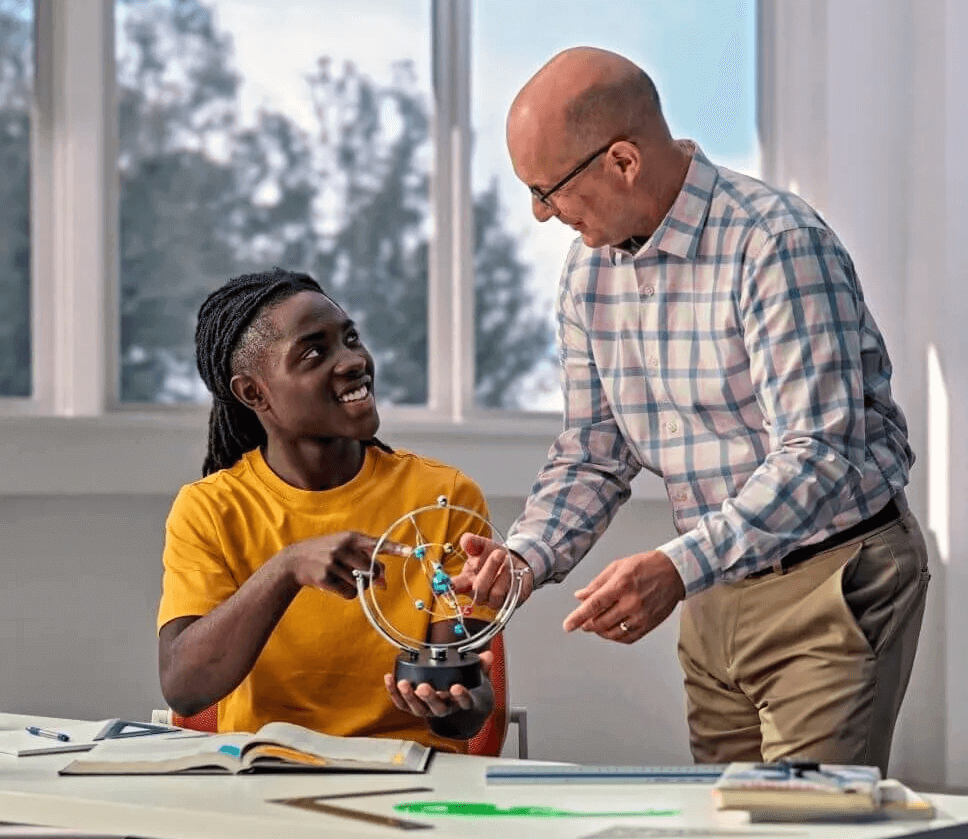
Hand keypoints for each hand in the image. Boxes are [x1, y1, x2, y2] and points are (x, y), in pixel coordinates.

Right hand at [283, 532, 408, 598]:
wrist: (296, 560)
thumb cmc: (327, 553)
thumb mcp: (346, 548)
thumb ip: (366, 560)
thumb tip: (384, 583)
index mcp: (351, 537)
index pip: (378, 543)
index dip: (395, 548)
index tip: (410, 552)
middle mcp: (344, 548)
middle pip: (373, 569)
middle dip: (373, 577)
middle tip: (365, 576)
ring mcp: (334, 563)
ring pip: (362, 583)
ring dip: (358, 585)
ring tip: (342, 576)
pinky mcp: (326, 578)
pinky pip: (350, 593)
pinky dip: (349, 593)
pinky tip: (338, 585)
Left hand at [385, 650, 493, 717]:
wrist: (458, 710)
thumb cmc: (465, 691)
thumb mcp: (479, 679)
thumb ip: (482, 667)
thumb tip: (487, 655)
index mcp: (461, 703)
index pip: (464, 702)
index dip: (460, 696)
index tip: (456, 687)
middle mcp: (445, 709)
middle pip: (437, 708)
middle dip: (429, 697)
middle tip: (423, 687)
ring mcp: (429, 710)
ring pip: (418, 709)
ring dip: (409, 697)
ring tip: (403, 684)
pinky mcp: (415, 708)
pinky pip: (403, 704)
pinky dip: (395, 694)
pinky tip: (390, 679)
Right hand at [450, 533, 533, 609]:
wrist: (515, 561)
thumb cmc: (494, 555)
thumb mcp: (483, 545)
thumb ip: (474, 542)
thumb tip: (466, 539)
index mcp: (466, 580)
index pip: (453, 587)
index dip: (446, 588)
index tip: (442, 587)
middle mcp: (477, 593)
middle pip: (478, 589)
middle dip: (489, 569)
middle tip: (498, 553)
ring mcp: (491, 600)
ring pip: (493, 594)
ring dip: (501, 574)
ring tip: (506, 560)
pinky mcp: (506, 603)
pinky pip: (504, 596)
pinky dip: (508, 581)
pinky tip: (511, 571)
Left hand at [562, 550, 684, 643]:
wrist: (675, 572)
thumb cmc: (645, 566)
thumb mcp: (617, 567)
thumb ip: (597, 584)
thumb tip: (579, 597)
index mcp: (621, 585)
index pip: (594, 605)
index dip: (577, 617)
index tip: (567, 626)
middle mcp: (631, 603)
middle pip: (600, 622)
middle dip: (587, 624)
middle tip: (582, 621)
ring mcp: (641, 616)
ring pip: (612, 633)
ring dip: (599, 631)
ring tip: (596, 624)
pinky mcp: (649, 625)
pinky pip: (627, 638)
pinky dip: (615, 637)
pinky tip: (611, 629)